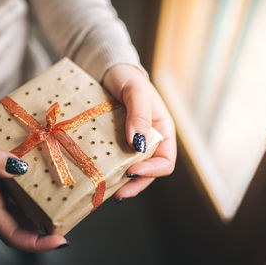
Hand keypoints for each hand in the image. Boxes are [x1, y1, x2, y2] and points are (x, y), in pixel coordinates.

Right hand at [0, 127, 66, 251]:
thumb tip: (19, 167)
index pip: (14, 236)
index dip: (38, 243)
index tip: (61, 239)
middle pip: (27, 224)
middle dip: (51, 222)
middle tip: (76, 208)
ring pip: (27, 205)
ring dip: (47, 202)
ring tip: (69, 188)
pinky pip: (22, 188)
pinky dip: (36, 183)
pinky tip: (47, 169)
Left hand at [103, 64, 176, 199]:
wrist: (108, 73)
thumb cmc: (127, 78)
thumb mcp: (136, 91)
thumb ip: (139, 114)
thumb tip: (138, 144)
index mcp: (162, 131)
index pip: (165, 160)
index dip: (152, 170)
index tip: (133, 171)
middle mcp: (148, 141)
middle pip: (148, 171)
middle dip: (135, 184)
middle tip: (118, 194)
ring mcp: (130, 143)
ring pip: (131, 169)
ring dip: (122, 183)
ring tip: (108, 191)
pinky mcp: (114, 143)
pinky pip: (115, 161)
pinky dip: (109, 171)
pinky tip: (100, 176)